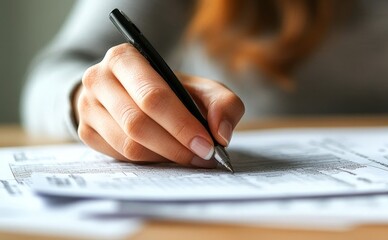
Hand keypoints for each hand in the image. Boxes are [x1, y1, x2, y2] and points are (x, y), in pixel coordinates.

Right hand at [75, 43, 244, 167]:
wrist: (131, 92)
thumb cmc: (171, 89)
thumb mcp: (202, 88)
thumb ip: (223, 104)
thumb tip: (221, 134)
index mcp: (124, 58)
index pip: (153, 96)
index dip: (182, 124)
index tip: (208, 144)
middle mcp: (97, 79)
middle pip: (138, 123)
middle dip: (176, 145)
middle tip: (203, 155)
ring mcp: (87, 107)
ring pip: (128, 145)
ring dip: (165, 156)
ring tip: (190, 157)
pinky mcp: (86, 132)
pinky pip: (120, 156)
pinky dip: (149, 161)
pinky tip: (167, 155)